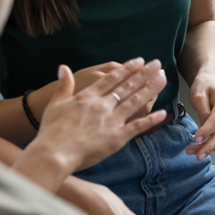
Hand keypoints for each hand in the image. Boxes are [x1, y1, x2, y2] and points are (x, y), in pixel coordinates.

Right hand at [31, 58, 168, 173]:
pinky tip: (162, 112)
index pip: (112, 79)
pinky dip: (151, 119)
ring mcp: (112, 121)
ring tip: (163, 78)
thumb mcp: (55, 105)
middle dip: (144, 74)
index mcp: (88, 97)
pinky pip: (138, 126)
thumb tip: (63, 67)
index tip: (140, 61)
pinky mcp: (117, 137)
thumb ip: (63, 86)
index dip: (127, 69)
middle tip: (158, 64)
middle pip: (127, 86)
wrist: (54, 154)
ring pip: (136, 101)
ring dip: (151, 89)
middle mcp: (103, 105)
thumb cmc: (51, 131)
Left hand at [186, 72, 214, 160]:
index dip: (206, 131)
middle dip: (209, 145)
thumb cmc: (203, 86)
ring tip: (190, 151)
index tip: (195, 139)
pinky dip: (209, 144)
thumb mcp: (198, 94)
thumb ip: (203, 111)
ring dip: (207, 147)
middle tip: (197, 156)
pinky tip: (197, 149)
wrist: (210, 82)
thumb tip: (205, 128)